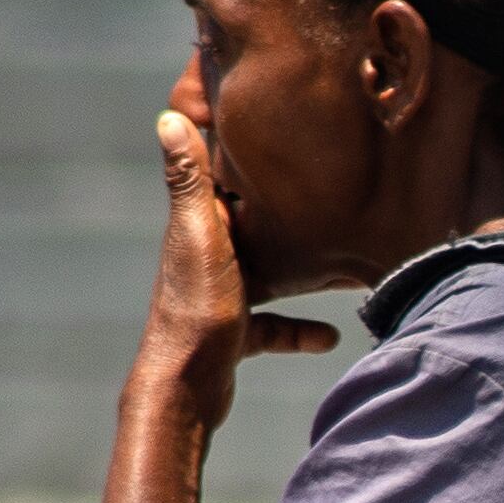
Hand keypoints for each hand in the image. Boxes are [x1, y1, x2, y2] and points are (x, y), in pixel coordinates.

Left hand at [138, 109, 332, 436]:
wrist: (186, 387)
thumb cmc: (198, 308)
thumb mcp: (202, 236)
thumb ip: (190, 181)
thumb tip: (169, 115)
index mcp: (197, 226)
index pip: (216, 177)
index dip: (239, 151)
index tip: (273, 125)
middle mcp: (204, 255)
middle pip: (247, 223)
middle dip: (278, 208)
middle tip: (323, 187)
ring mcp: (219, 295)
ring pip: (265, 272)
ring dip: (295, 267)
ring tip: (335, 257)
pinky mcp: (233, 332)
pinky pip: (272, 325)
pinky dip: (298, 329)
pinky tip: (328, 336)